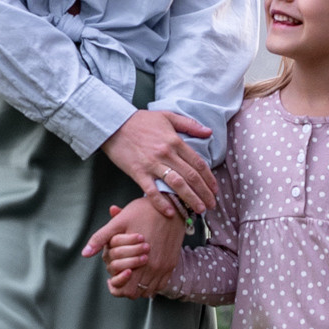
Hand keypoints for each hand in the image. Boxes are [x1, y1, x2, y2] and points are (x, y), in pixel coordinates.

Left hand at [84, 194, 183, 297]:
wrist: (170, 205)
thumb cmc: (142, 211)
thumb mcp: (119, 223)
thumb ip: (101, 239)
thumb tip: (84, 254)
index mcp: (139, 261)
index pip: (126, 289)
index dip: (116, 287)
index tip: (111, 279)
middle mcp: (154, 267)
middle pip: (137, 293)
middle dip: (126, 287)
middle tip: (121, 276)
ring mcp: (164, 267)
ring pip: (149, 290)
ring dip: (139, 286)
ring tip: (131, 274)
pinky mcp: (171, 263)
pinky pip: (161, 284)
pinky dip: (151, 283)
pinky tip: (144, 273)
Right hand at [102, 106, 218, 214]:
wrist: (113, 123)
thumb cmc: (140, 120)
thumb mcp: (167, 116)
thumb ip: (189, 124)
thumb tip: (209, 132)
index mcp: (175, 141)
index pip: (198, 163)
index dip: (209, 178)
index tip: (215, 190)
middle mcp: (166, 153)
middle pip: (191, 176)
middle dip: (204, 193)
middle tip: (211, 205)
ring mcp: (152, 164)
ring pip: (176, 184)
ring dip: (190, 199)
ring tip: (198, 210)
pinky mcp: (138, 172)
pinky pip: (151, 191)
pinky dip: (161, 203)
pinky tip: (170, 213)